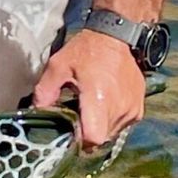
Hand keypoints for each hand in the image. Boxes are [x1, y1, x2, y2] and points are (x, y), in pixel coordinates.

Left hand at [32, 28, 148, 149]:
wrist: (115, 36)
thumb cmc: (86, 50)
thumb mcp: (58, 66)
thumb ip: (45, 91)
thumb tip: (38, 113)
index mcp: (99, 98)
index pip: (93, 138)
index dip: (79, 140)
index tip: (70, 130)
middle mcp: (119, 107)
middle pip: (100, 139)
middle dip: (86, 132)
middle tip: (77, 115)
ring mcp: (132, 109)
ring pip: (112, 135)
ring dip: (99, 126)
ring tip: (91, 106)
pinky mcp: (139, 109)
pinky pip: (122, 126)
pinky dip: (111, 120)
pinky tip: (104, 103)